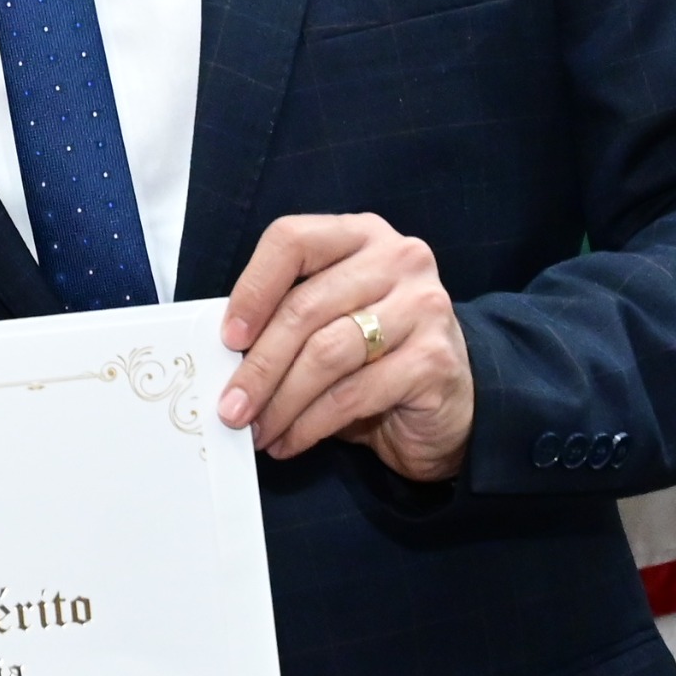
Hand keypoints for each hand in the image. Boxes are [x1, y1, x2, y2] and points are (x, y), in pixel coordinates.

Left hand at [215, 213, 474, 481]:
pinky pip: (353, 394)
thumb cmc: (376, 356)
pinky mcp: (434, 359)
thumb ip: (286, 319)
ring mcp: (422, 307)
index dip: (252, 289)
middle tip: (230, 408)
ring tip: (257, 430)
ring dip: (281, 401)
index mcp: (361, 235)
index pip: (292, 240)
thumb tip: (224, 357)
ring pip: (326, 353)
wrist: (451, 400)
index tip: (227, 338)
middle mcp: (398, 259)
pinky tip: (291, 440)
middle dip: (258, 366)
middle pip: (305, 307)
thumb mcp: (329, 321)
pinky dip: (311, 423)